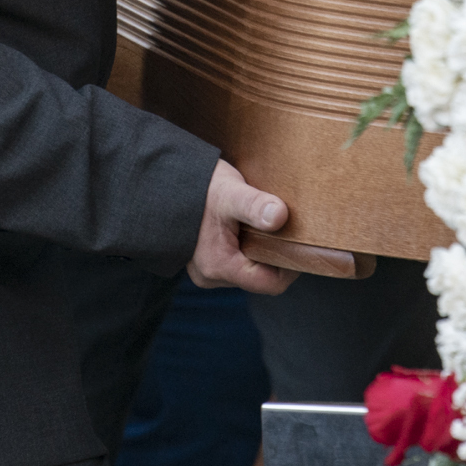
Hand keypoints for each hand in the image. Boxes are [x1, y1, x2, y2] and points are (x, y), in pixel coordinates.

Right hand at [188, 160, 294, 294]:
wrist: (166, 181)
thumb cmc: (197, 186)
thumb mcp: (230, 193)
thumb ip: (255, 205)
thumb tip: (280, 217)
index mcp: (219, 266)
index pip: (270, 284)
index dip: (290, 266)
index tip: (299, 241)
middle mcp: (211, 276)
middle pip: (260, 277)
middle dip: (275, 254)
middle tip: (284, 227)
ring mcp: (206, 270)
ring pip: (249, 268)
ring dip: (260, 248)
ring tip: (263, 222)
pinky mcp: (206, 260)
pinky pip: (237, 260)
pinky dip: (248, 245)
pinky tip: (248, 224)